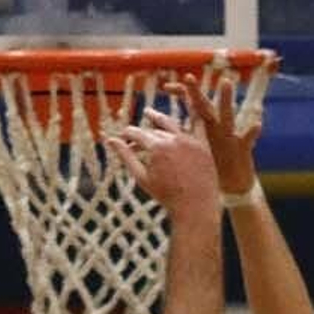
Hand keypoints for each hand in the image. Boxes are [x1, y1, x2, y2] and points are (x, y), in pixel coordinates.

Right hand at [106, 108, 220, 213]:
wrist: (195, 207)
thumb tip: (110, 140)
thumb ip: (126, 156)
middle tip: (134, 137)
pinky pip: (197, 124)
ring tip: (150, 115)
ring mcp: (189, 141)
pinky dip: (190, 114)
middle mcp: (173, 139)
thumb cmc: (166, 196)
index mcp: (156, 147)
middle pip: (152, 130)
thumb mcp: (142, 177)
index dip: (127, 134)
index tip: (122, 136)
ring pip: (171, 124)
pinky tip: (183, 106)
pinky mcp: (203, 145)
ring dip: (158, 119)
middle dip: (141, 134)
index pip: (136, 133)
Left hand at [174, 72, 258, 197]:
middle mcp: (217, 126)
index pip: (191, 103)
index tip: (166, 87)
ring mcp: (230, 136)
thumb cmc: (213, 166)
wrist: (235, 183)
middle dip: (196, 92)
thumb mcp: (197, 150)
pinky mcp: (243, 149)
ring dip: (225, 100)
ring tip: (225, 82)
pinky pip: (248, 140)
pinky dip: (252, 132)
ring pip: (227, 116)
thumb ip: (179, 137)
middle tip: (188, 77)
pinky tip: (256, 124)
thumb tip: (158, 129)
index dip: (180, 92)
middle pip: (204, 106)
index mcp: (204, 125)